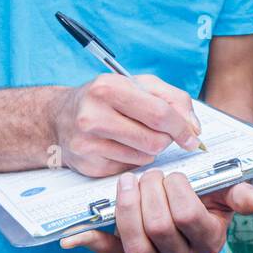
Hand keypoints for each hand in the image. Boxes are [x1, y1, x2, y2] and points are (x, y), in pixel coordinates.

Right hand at [51, 73, 202, 176]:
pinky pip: (130, 168)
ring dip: (150, 148)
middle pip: (154, 140)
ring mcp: (88, 144)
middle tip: (164, 133)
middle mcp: (93, 116)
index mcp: (108, 88)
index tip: (192, 136)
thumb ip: (172, 98)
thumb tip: (193, 127)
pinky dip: (134, 158)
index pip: (159, 113)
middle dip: (167, 139)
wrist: (59, 117)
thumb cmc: (105, 98)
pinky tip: (121, 145)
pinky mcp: (89, 166)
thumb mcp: (138, 84)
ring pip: (144, 157)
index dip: (182, 127)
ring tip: (137, 134)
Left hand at [59, 170, 252, 252]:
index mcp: (209, 241)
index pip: (187, 217)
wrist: (192, 198)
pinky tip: (74, 233)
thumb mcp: (228, 188)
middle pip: (159, 228)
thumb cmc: (209, 190)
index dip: (176, 191)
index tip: (172, 174)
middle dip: (150, 194)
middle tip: (149, 173)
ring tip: (127, 182)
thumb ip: (239, 192)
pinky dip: (90, 242)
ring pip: (135, 243)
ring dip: (126, 209)